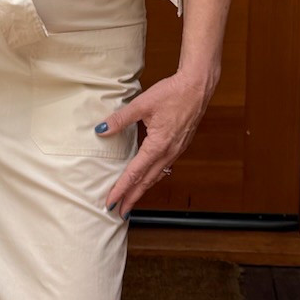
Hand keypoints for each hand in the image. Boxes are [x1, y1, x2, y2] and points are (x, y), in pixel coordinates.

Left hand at [99, 67, 216, 217]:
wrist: (198, 87)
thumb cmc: (173, 93)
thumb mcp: (142, 104)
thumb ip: (121, 119)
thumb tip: (101, 130)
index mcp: (158, 145)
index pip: (134, 173)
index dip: (121, 189)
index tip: (110, 202)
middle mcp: (168, 152)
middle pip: (146, 181)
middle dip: (132, 198)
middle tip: (119, 212)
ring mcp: (176, 150)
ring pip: (157, 176)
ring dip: (143, 190)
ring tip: (132, 200)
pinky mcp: (180, 145)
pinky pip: (165, 167)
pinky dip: (154, 177)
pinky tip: (149, 178)